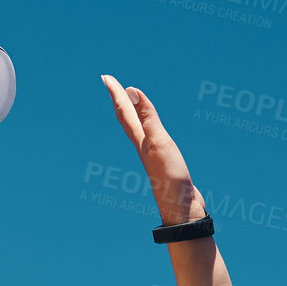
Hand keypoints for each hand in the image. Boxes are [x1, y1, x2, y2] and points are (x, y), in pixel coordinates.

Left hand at [101, 75, 203, 223]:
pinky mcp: (163, 163)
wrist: (181, 208)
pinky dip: (148, 128)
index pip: (124, 111)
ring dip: (132, 114)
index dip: (116, 93)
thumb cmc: (170, 176)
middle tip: (111, 84)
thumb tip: (132, 91)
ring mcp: (152, 155)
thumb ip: (148, 117)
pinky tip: (151, 132)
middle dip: (119, 100)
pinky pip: (150, 138)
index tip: (106, 77)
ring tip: (129, 104)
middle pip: (126, 119)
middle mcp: (143, 146)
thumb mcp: (159, 142)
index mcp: (140, 140)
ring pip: (138, 129)